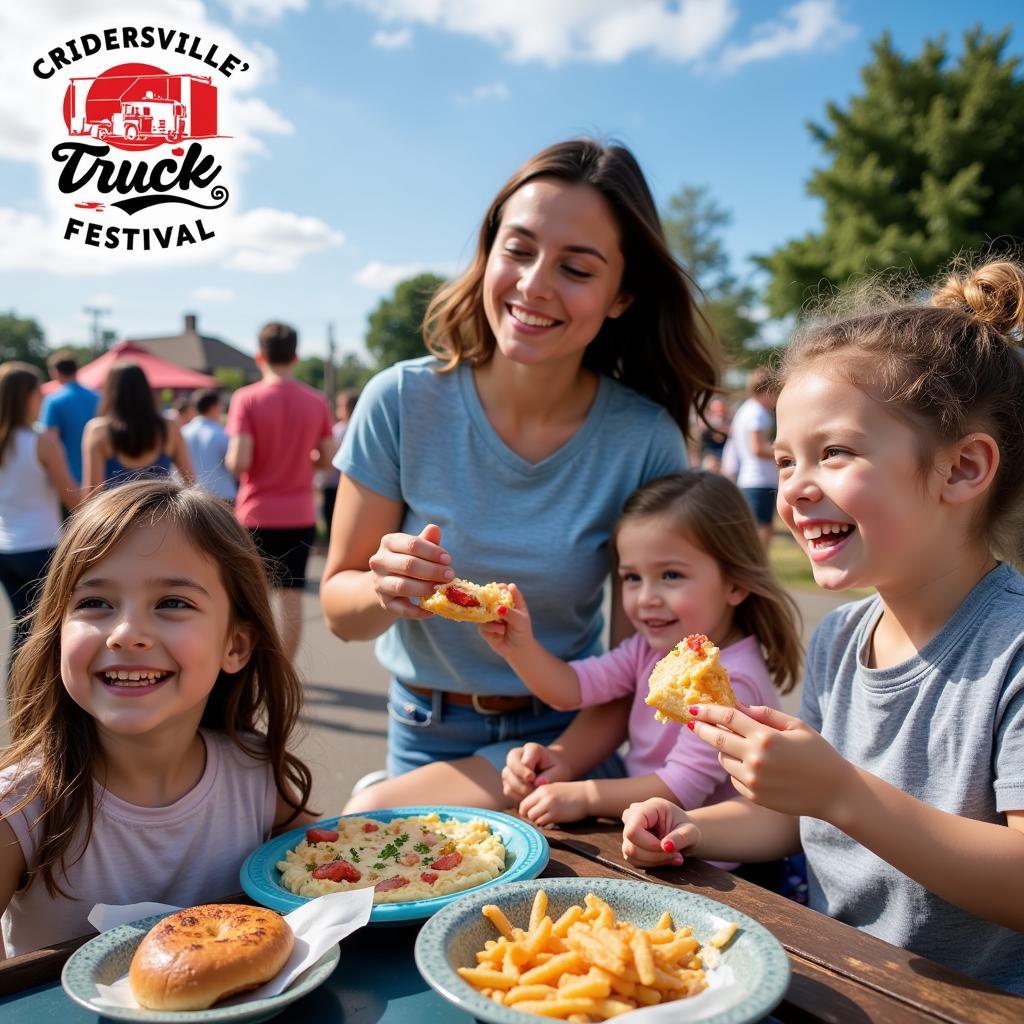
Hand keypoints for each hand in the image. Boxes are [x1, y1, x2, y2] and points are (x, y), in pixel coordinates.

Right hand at [367, 523, 452, 619]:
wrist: (389, 581)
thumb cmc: (409, 559)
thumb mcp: (418, 548)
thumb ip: (427, 540)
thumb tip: (434, 529)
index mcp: (389, 542)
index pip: (412, 544)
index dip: (432, 552)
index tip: (448, 559)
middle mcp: (379, 561)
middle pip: (408, 565)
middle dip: (433, 571)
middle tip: (450, 575)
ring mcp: (379, 583)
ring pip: (402, 586)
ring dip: (425, 589)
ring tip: (441, 589)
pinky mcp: (384, 603)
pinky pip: (401, 609)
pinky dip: (418, 611)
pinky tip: (432, 610)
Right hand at [478, 584, 533, 657]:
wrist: (518, 649)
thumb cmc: (522, 632)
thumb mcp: (520, 621)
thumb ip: (510, 613)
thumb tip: (498, 607)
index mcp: (510, 602)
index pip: (504, 590)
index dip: (501, 587)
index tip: (500, 587)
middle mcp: (499, 608)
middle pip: (490, 599)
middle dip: (491, 601)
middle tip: (495, 606)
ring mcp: (490, 617)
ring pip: (485, 613)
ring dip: (495, 620)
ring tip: (504, 627)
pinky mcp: (485, 628)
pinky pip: (483, 625)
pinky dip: (492, 629)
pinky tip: (499, 634)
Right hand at [502, 742, 568, 802]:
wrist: (553, 770)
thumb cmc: (557, 769)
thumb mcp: (560, 771)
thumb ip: (549, 776)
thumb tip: (535, 783)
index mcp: (531, 749)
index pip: (523, 759)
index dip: (525, 771)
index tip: (532, 778)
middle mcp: (518, 755)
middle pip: (511, 766)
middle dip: (519, 780)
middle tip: (530, 790)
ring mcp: (511, 767)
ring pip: (507, 778)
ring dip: (518, 790)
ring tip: (532, 794)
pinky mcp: (508, 779)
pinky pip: (507, 789)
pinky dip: (516, 795)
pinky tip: (527, 796)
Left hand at [519, 781, 590, 826]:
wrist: (587, 795)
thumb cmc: (571, 794)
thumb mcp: (553, 790)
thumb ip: (541, 797)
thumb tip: (529, 809)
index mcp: (541, 789)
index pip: (524, 803)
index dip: (525, 811)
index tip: (531, 815)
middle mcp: (543, 796)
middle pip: (525, 811)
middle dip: (529, 817)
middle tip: (538, 818)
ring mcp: (549, 805)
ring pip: (533, 817)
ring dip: (537, 821)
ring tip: (546, 819)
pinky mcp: (555, 814)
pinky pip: (542, 822)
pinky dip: (545, 824)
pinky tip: (552, 820)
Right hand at [621, 798, 698, 866]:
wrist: (683, 833)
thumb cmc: (686, 828)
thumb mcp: (691, 832)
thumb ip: (681, 837)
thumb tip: (666, 847)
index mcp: (647, 807)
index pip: (633, 830)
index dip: (649, 845)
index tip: (669, 849)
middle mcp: (632, 816)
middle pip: (631, 845)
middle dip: (655, 856)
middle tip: (677, 856)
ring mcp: (627, 830)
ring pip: (630, 855)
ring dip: (654, 861)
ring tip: (674, 857)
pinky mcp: (628, 843)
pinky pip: (633, 860)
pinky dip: (651, 864)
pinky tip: (665, 858)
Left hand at [688, 703, 854, 821]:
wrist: (835, 792)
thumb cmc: (818, 753)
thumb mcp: (796, 725)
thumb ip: (764, 714)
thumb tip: (737, 705)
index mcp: (766, 737)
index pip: (727, 718)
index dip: (708, 711)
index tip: (694, 708)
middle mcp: (756, 759)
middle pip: (716, 739)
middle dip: (701, 728)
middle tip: (691, 722)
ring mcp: (753, 780)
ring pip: (723, 759)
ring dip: (723, 749)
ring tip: (738, 745)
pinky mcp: (754, 796)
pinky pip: (733, 777)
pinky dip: (736, 768)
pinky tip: (753, 766)